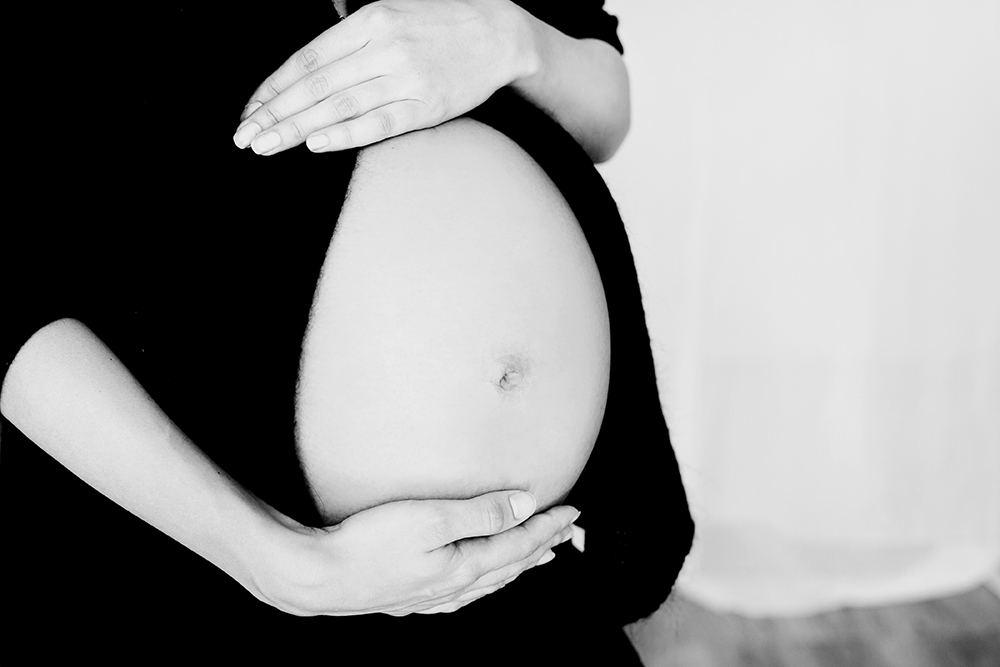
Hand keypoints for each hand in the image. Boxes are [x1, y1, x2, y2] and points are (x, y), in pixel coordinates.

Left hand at [232, 0, 531, 154]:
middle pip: (315, 84)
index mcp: (369, 20)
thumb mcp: (392, 12)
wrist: (500, 35)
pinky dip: (345, 134)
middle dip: (275, 112)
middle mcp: (384, 47)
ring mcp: (406, 77)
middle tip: (244, 137)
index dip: (273, 87)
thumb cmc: (440, 26)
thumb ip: (350, 33)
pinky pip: (378, 123)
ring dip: (297, 128)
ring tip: (266, 145)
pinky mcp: (428, 105)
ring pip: (339, 105)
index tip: (250, 110)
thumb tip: (307, 61)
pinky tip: (316, 144)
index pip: (307, 58)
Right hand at [242, 490, 578, 615]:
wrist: (318, 578)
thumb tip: (525, 507)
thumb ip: (480, 512)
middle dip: (541, 547)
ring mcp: (432, 596)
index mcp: (464, 567)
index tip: (572, 512)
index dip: (547, 528)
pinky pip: (464, 591)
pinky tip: (478, 580)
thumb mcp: (430, 519)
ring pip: (489, 581)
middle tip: (566, 533)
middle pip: (510, 566)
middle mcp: (453, 587)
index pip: (518, 545)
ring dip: (517, 565)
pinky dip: (485, 580)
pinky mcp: (410, 596)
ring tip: (537, 556)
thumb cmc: (369, 544)